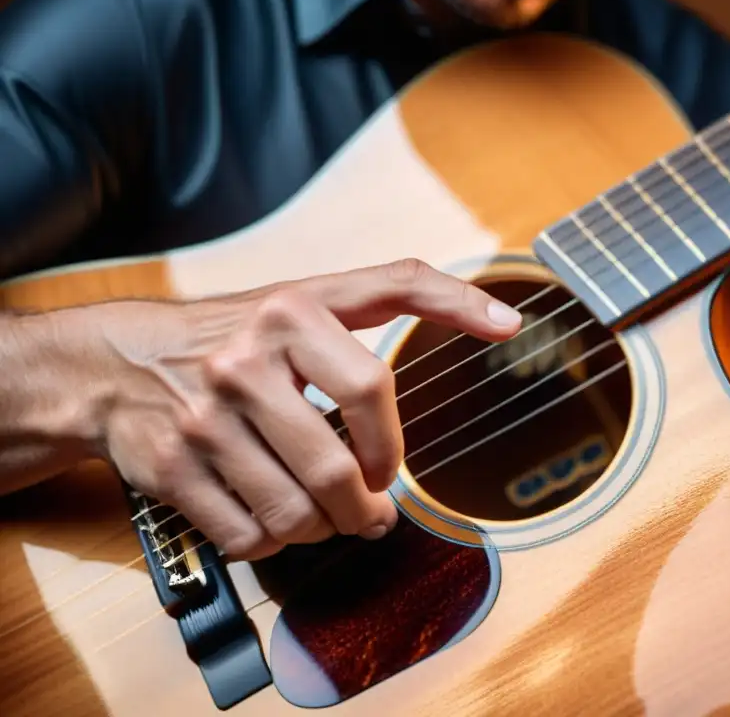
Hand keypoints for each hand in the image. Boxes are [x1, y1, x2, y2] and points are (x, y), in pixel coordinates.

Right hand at [90, 258, 521, 560]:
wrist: (115, 361)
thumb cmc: (234, 333)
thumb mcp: (311, 296)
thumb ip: (405, 294)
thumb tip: (507, 320)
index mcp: (292, 309)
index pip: (374, 369)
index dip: (410, 404)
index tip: (438, 410)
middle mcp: (245, 359)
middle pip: (339, 466)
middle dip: (366, 504)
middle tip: (370, 508)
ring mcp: (204, 417)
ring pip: (295, 511)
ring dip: (322, 528)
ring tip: (323, 515)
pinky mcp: (171, 468)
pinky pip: (247, 536)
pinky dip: (272, 542)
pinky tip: (272, 518)